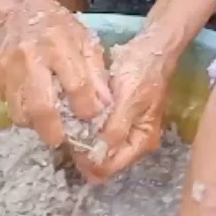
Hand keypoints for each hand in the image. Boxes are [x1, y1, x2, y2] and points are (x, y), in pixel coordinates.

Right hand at [0, 1, 110, 147]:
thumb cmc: (59, 28)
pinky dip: (22, 111)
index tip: (91, 117)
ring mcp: (9, 68)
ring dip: (36, 124)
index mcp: (60, 45)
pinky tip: (34, 104)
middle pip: (40, 106)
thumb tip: (104, 107)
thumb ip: (96, 74)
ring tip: (48, 123)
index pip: (76, 84)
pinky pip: (8, 104)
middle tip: (62, 139)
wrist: (21, 10)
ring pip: (19, 111)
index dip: (86, 107)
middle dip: (53, 130)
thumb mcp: (86, 42)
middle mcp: (31, 57)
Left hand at [76, 25, 181, 181]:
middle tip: (66, 137)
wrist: (149, 48)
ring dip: (84, 142)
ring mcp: (124, 131)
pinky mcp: (115, 119)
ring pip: (98, 148)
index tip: (71, 146)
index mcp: (141, 142)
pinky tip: (75, 121)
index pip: (110, 167)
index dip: (89, 162)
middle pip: (103, 161)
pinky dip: (86, 130)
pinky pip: (97, 133)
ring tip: (68, 129)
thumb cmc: (141, 73)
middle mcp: (133, 142)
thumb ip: (114, 131)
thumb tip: (97, 158)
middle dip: (85, 154)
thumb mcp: (128, 101)